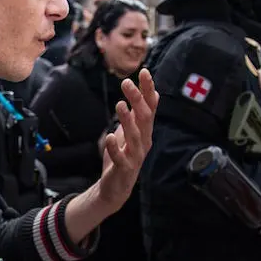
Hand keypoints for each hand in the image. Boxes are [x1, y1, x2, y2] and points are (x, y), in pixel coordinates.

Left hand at [96, 68, 158, 211]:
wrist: (116, 188)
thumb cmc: (123, 157)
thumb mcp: (131, 132)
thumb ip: (138, 115)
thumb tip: (150, 93)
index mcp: (145, 131)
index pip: (151, 107)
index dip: (148, 90)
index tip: (144, 72)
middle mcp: (144, 141)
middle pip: (145, 118)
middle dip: (138, 99)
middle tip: (127, 83)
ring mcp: (135, 156)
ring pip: (135, 136)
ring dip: (127, 120)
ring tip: (119, 105)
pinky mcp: (124, 169)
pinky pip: (121, 158)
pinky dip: (116, 148)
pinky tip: (109, 137)